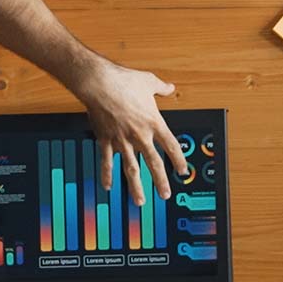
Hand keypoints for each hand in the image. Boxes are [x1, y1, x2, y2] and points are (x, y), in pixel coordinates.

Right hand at [70, 57, 187, 205]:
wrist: (100, 83)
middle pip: (154, 163)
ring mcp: (122, 140)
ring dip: (136, 186)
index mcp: (153, 122)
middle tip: (165, 194)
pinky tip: (108, 186)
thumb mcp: (148, 81)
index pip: (171, 146)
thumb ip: (161, 87)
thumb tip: (170, 86)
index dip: (178, 160)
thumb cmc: (124, 81)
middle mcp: (140, 135)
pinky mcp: (106, 139)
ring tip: (140, 200)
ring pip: (131, 168)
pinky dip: (107, 174)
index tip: (182, 171)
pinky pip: (106, 161)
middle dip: (161, 181)